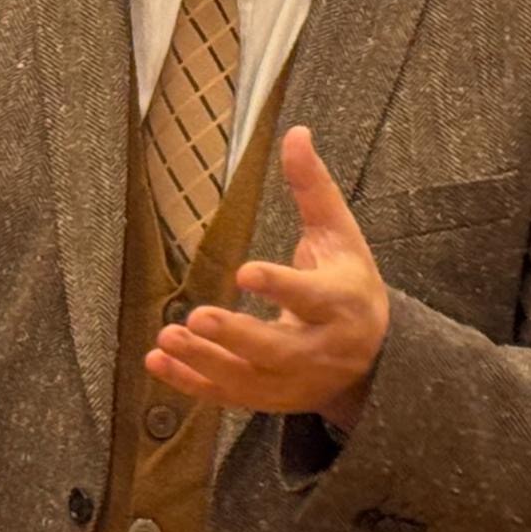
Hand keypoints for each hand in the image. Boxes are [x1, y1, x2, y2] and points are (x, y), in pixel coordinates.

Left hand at [144, 126, 388, 428]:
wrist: (373, 359)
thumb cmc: (348, 283)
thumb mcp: (339, 235)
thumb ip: (313, 189)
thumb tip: (296, 132)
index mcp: (341, 303)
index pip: (311, 296)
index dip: (280, 286)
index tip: (245, 271)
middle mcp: (319, 349)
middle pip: (277, 349)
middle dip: (237, 335)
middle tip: (198, 315)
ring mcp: (291, 381)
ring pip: (247, 378)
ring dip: (204, 359)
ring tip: (167, 336)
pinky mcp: (266, 399)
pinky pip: (226, 396)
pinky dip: (190, 382)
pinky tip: (157, 360)